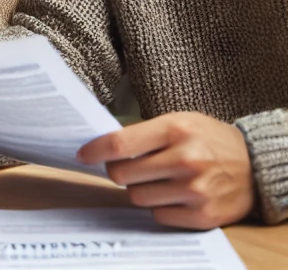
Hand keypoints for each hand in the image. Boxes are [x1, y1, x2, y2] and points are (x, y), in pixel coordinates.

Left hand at [78, 112, 255, 228]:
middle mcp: (184, 160)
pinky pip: (160, 216)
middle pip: (123, 175)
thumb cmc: (207, 138)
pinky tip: (173, 194)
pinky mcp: (204, 215)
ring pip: (138, 198)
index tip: (82, 155)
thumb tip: (103, 146)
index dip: (95, 151)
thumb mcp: (178, 121)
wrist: (254, 163)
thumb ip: (144, 133)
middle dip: (118, 172)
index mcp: (174, 130)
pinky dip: (160, 207)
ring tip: (156, 179)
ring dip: (139, 190)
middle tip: (127, 168)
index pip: (120, 144)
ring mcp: (195, 190)